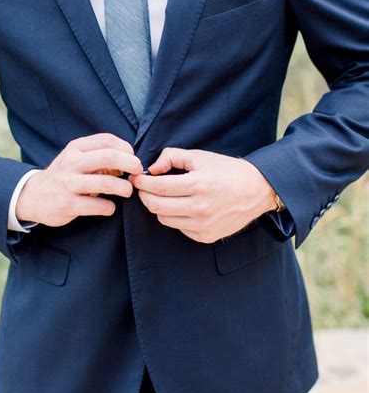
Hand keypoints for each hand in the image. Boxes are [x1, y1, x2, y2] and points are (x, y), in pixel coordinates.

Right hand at [16, 133, 142, 226]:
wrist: (32, 196)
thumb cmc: (63, 175)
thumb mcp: (75, 158)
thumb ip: (98, 155)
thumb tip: (128, 161)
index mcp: (75, 148)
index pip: (107, 140)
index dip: (126, 148)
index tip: (132, 158)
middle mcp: (71, 163)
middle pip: (109, 157)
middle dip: (131, 164)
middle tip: (138, 172)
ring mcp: (69, 184)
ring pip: (106, 182)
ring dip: (124, 188)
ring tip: (127, 191)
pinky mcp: (68, 204)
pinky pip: (99, 205)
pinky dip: (109, 207)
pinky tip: (108, 207)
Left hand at [128, 147, 275, 242]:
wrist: (256, 190)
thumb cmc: (226, 170)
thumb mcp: (200, 156)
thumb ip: (172, 157)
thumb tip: (152, 169)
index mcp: (198, 185)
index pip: (158, 188)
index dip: (142, 183)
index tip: (136, 178)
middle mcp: (200, 208)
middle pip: (156, 206)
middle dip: (144, 196)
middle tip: (143, 188)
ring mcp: (203, 225)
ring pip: (164, 219)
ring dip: (158, 207)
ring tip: (164, 196)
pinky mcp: (206, 237)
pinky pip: (179, 228)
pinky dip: (174, 217)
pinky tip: (182, 207)